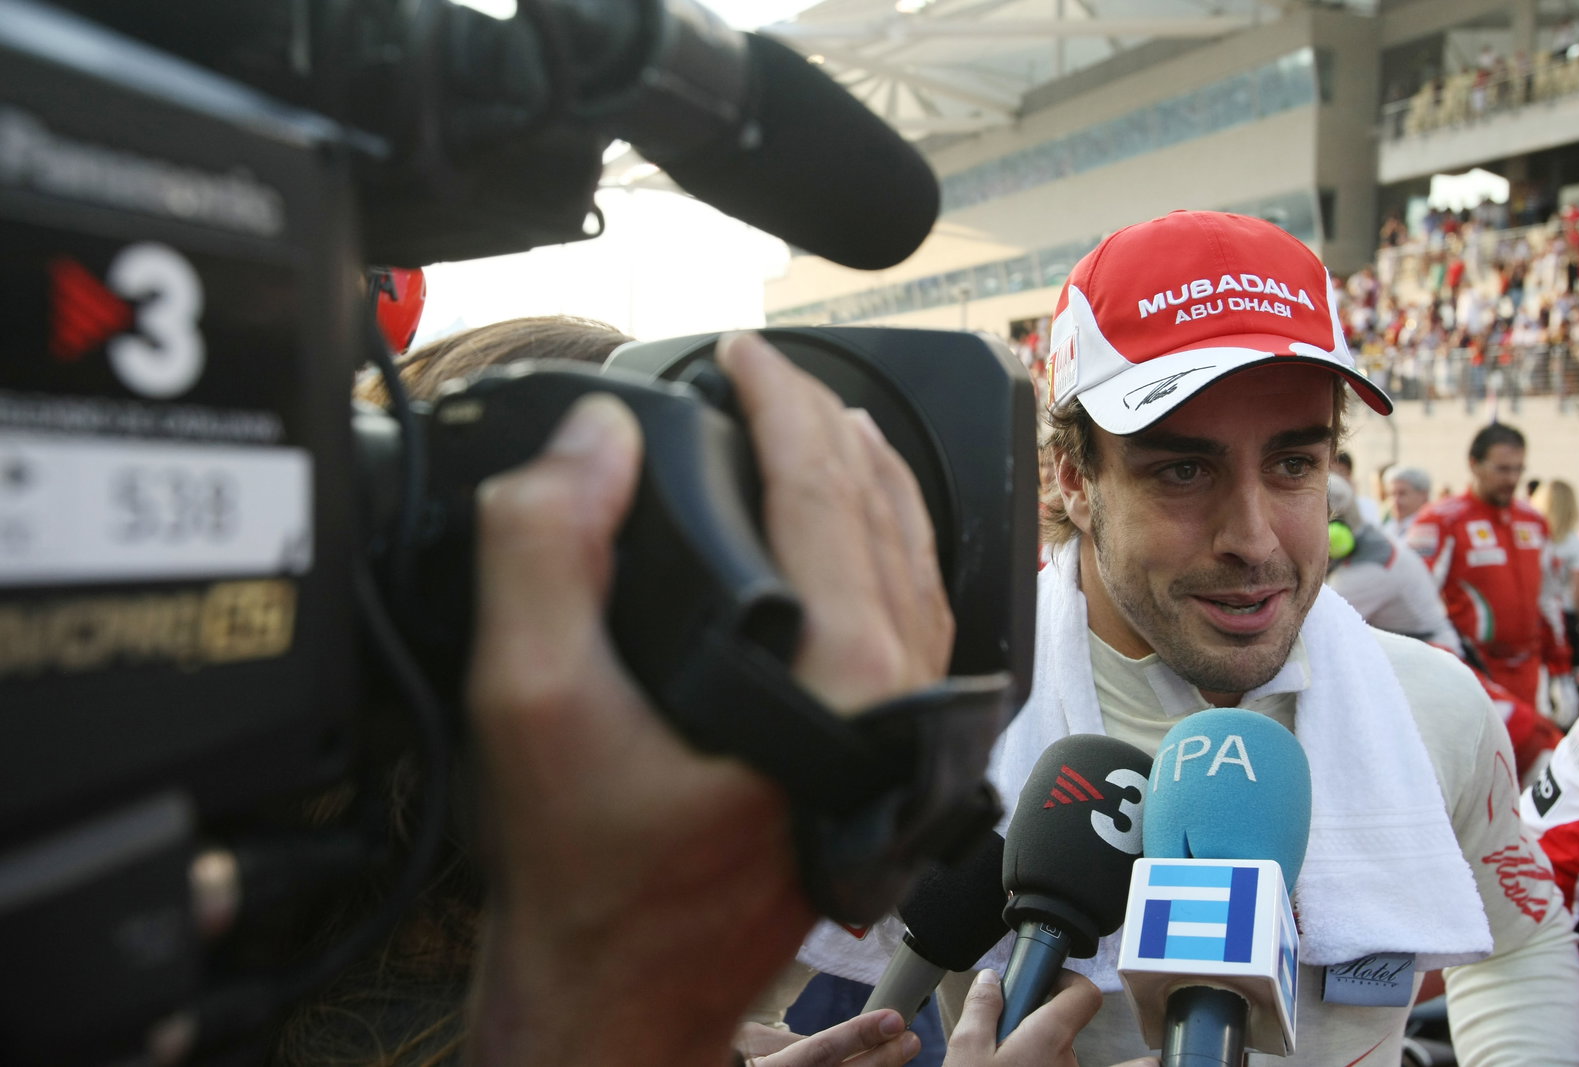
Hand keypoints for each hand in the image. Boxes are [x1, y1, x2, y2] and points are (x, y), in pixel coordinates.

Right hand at [462, 333, 953, 1066]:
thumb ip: (547, 550)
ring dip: (872, 480)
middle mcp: (894, 696)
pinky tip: (856, 534)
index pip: (825, 485)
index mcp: (836, 673)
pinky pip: (914, 619)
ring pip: (916, 563)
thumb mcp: (529, 702)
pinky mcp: (889, 758)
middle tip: (771, 373)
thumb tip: (594, 438)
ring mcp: (902, 731)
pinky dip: (889, 550)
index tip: (738, 351)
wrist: (622, 1000)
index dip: (779, 397)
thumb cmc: (587, 878)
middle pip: (884, 513)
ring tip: (827, 424)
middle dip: (827, 424)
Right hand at [737, 1011, 919, 1066]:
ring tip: (900, 1052)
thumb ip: (782, 1042)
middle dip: (882, 1059)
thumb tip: (826, 1034)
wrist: (714, 1066)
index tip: (892, 1018)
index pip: (820, 1051)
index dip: (858, 1034)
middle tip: (910, 1039)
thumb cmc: (731, 1058)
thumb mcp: (747, 1041)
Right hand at [944, 970, 1156, 1066]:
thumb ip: (982, 1010)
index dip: (1070, 983)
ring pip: (1104, 1066)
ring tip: (1130, 1060)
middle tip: (1048, 1031)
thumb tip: (991, 980)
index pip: (1084, 996)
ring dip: (1107, 1061)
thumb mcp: (966, 1051)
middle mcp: (1071, 1066)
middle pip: (1086, 1037)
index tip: (1052, 986)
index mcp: (1047, 1041)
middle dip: (1067, 1026)